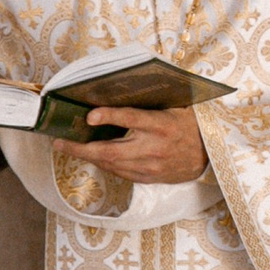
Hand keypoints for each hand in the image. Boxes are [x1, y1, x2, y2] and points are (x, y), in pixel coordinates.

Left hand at [60, 106, 208, 183]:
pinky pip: (120, 173)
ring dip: (88, 157)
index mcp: (162, 124)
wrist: (208, 156)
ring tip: (70, 149)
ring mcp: (150, 166)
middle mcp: (154, 147)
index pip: (131, 118)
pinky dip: (104, 164)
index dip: (109, 116)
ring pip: (112, 164)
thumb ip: (148, 104)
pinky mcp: (149, 178)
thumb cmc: (189, 125)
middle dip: (82, 148)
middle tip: (61, 143)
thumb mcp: (174, 107)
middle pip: (111, 150)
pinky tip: (94, 157)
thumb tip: (117, 92)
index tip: (89, 116)